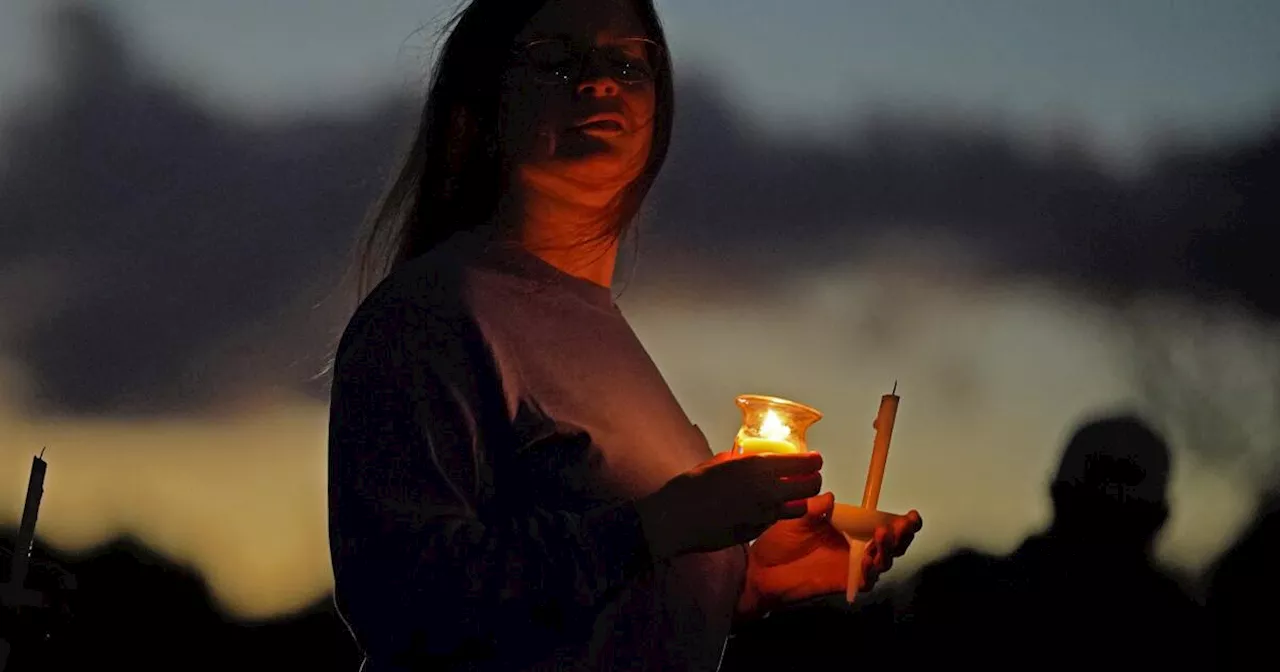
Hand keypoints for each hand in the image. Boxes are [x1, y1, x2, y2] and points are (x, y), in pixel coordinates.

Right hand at [635, 451, 822, 560]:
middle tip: (809, 477)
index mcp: (758, 467)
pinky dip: (778, 512)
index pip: (803, 463)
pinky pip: (777, 519)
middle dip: (813, 480)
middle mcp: (768, 491)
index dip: (814, 461)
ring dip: (799, 499)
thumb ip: (740, 459)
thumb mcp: (718, 463)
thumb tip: (749, 456)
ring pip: (799, 507)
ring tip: (792, 494)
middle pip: (810, 486)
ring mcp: (765, 515)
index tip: (815, 459)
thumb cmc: (692, 486)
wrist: (676, 519)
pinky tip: (765, 507)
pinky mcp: (757, 531)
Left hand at [736, 497, 922, 618]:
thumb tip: (831, 496)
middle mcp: (854, 548)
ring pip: (882, 562)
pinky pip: (865, 580)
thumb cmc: (779, 542)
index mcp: (848, 529)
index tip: (909, 514)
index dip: (899, 522)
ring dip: (888, 550)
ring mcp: (850, 566)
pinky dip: (871, 571)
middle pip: (891, 545)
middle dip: (902, 536)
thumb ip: (815, 508)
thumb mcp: (797, 517)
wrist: (761, 569)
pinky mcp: (842, 582)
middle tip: (903, 525)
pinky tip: (869, 560)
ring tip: (883, 537)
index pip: (881, 525)